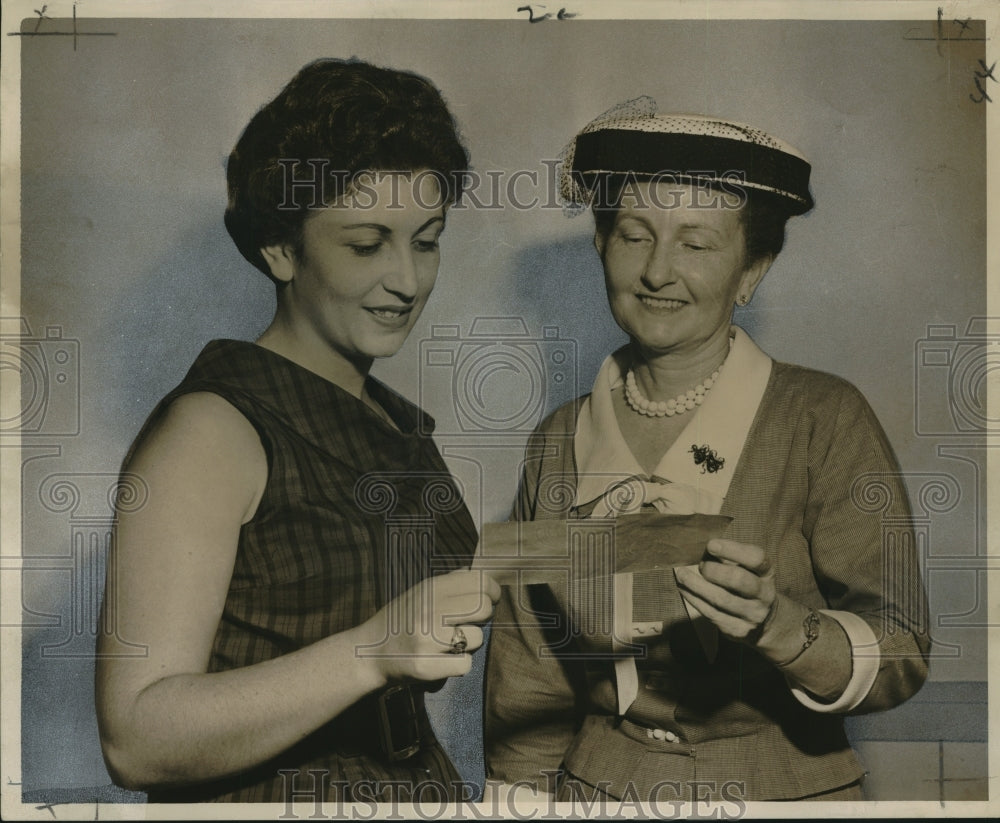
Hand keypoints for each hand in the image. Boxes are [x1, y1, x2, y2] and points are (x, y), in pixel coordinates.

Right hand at [359, 569, 500, 683]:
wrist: (368, 652)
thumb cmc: (401, 620)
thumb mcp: (420, 593)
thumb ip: (450, 583)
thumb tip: (480, 575)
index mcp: (430, 588)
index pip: (480, 582)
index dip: (492, 591)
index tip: (490, 599)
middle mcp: (428, 610)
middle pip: (483, 607)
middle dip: (484, 617)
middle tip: (471, 622)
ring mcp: (427, 640)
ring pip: (476, 638)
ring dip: (468, 643)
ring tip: (448, 643)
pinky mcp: (426, 667)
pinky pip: (465, 664)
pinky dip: (458, 664)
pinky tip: (442, 660)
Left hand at [673, 538, 776, 644]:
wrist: (764, 621)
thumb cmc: (748, 584)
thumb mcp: (749, 568)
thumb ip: (732, 557)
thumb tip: (705, 549)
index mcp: (767, 573)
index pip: (756, 559)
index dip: (733, 550)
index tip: (711, 545)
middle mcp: (764, 595)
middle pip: (739, 580)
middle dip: (714, 571)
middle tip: (701, 565)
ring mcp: (752, 615)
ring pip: (721, 599)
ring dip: (697, 585)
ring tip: (681, 574)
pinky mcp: (738, 630)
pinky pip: (711, 613)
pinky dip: (694, 599)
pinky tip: (684, 589)